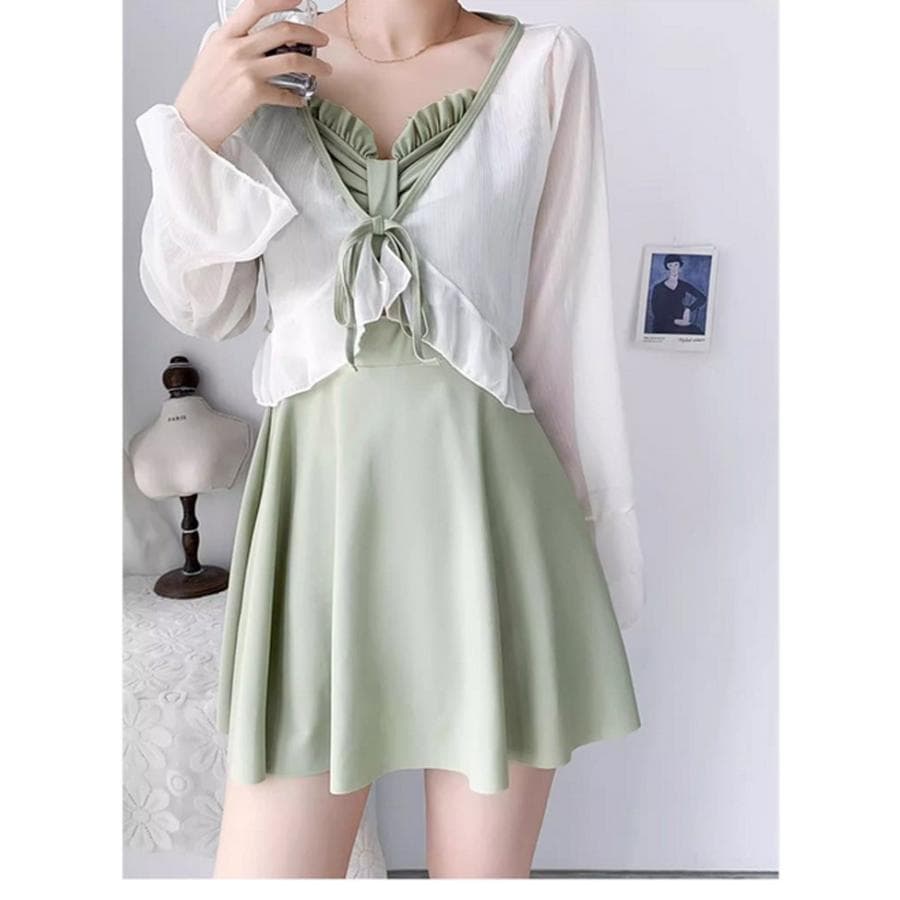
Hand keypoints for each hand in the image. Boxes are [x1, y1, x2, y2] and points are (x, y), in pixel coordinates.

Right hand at [174, 0, 332, 151]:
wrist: (193, 120)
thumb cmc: (202, 92)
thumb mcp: (212, 55)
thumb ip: (234, 42)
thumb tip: (257, 39)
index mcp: (225, 35)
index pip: (255, 5)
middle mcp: (236, 48)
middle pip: (283, 30)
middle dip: (310, 32)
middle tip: (322, 38)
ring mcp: (245, 70)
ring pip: (292, 59)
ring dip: (315, 64)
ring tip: (325, 69)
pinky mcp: (253, 93)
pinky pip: (285, 93)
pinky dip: (297, 98)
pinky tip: (301, 99)